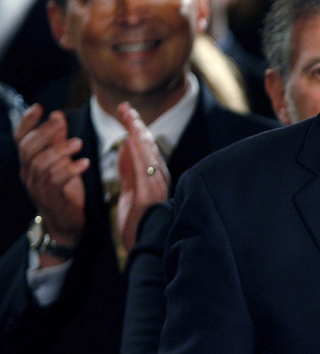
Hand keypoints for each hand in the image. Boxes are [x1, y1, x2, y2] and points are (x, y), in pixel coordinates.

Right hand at [16, 104, 88, 251]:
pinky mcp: (50, 198)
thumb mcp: (62, 161)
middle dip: (44, 133)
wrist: (66, 221)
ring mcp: (37, 186)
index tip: (39, 108)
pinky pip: (56, 181)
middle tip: (61, 123)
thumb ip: (58, 139)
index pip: (21, 139)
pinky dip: (70, 170)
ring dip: (60, 151)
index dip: (27, 122)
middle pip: (28, 149)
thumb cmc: (64, 188)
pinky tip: (84, 163)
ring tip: (78, 143)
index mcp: (29, 162)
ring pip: (41, 164)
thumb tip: (57, 115)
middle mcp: (28, 173)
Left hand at [115, 102, 169, 250]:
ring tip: (128, 115)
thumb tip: (125, 146)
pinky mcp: (150, 192)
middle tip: (125, 107)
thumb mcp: (129, 191)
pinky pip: (144, 166)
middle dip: (136, 124)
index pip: (146, 147)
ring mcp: (157, 184)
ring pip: (148, 152)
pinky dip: (138, 150)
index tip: (126, 113)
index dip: (136, 129)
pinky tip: (132, 137)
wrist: (146, 246)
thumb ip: (128, 169)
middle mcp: (160, 177)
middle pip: (148, 145)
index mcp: (156, 176)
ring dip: (137, 131)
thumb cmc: (138, 222)